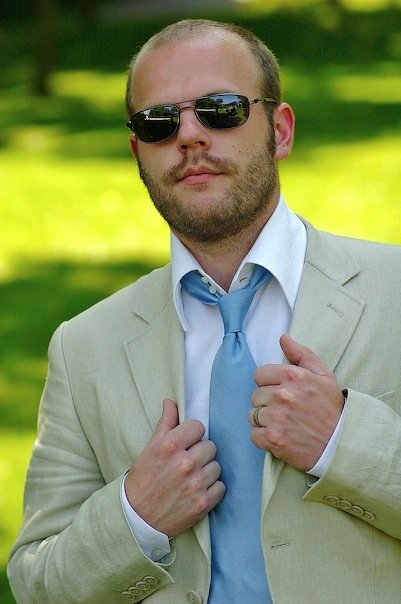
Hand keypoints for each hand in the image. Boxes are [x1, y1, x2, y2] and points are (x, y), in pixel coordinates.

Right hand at [125, 399, 224, 537]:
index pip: (198, 426)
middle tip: (187, 463)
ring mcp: (195, 484)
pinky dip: (212, 489)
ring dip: (207, 471)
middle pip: (210, 446)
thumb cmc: (143, 479)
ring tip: (192, 478)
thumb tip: (171, 402)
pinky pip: (221, 486)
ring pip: (217, 466)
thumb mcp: (150, 448)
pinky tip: (198, 491)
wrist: (137, 518)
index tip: (186, 443)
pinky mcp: (202, 503)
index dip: (193, 435)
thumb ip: (165, 424)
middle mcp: (184, 463)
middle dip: (201, 453)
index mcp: (170, 446)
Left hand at [248, 334, 343, 470]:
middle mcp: (283, 395)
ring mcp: (277, 418)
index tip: (281, 393)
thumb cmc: (333, 409)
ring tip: (284, 424)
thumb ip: (301, 354)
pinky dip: (264, 438)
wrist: (342, 444)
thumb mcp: (324, 376)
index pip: (260, 375)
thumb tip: (283, 338)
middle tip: (286, 411)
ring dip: (264, 421)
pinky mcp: (273, 439)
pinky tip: (280, 436)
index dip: (269, 384)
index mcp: (293, 376)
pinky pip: (254, 434)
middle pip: (255, 396)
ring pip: (253, 415)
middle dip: (267, 403)